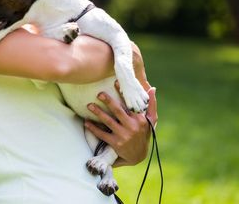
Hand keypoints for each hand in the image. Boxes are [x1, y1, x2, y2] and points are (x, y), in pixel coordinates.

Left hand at [84, 42, 157, 166]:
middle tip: (99, 94)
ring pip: (108, 121)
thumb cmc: (144, 134)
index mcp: (140, 119)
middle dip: (108, 101)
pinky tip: (86, 122)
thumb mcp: (151, 121)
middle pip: (118, 110)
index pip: (130, 103)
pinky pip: (102, 134)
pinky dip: (93, 128)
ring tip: (89, 105)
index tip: (115, 82)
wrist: (138, 156)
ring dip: (98, 113)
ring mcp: (123, 135)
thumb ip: (152, 104)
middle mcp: (132, 126)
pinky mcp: (115, 143)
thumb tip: (152, 89)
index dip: (123, 93)